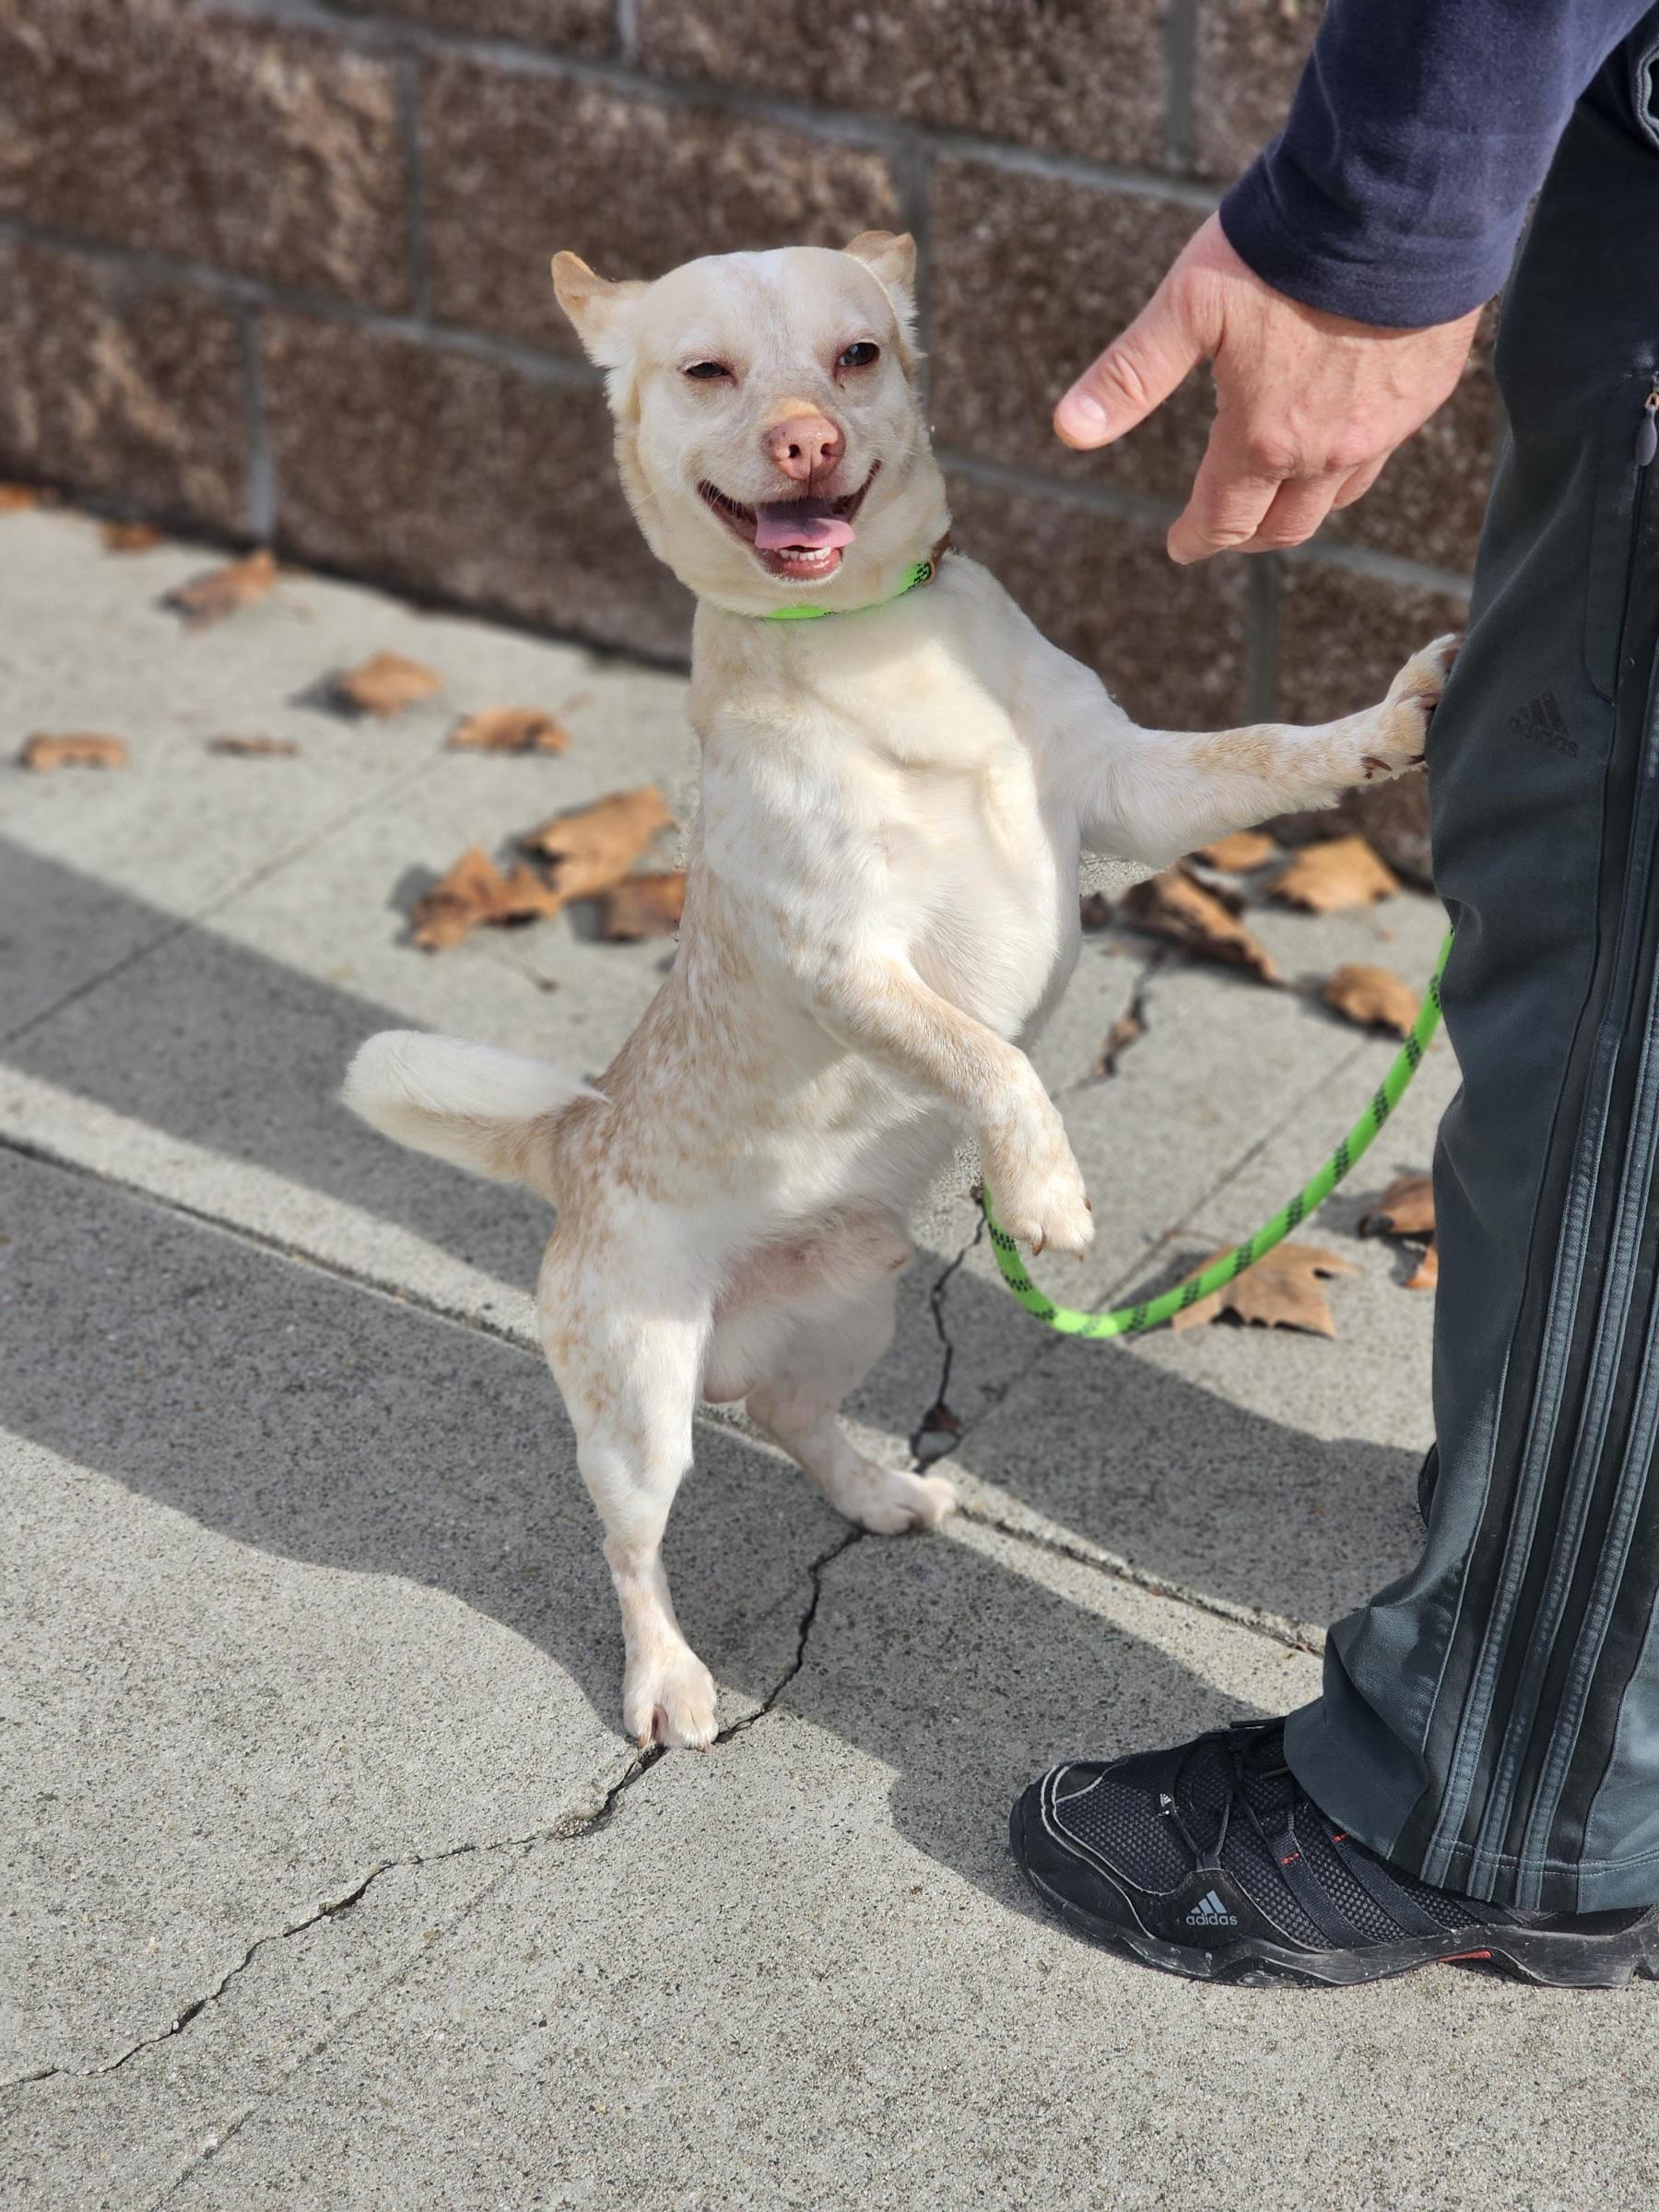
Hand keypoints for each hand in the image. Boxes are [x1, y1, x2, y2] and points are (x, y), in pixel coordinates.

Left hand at [1054, 214, 1480, 563]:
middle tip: (1225, 529)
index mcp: (1264, 439)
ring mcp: (1383, 427)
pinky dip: (1352, 460)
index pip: (1223, 519)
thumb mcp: (1188, 305)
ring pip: (1338, 496)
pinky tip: (1340, 435)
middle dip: (1246, 534)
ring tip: (1278, 492)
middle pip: (1284, 526)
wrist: (1397, 199)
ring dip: (1302, 505)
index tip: (1180, 545)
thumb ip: (1131, 374)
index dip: (1196, 539)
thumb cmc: (1284, 248)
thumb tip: (1069, 430)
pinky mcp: (1424, 393)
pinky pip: (1384, 450)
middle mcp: (1327, 451)